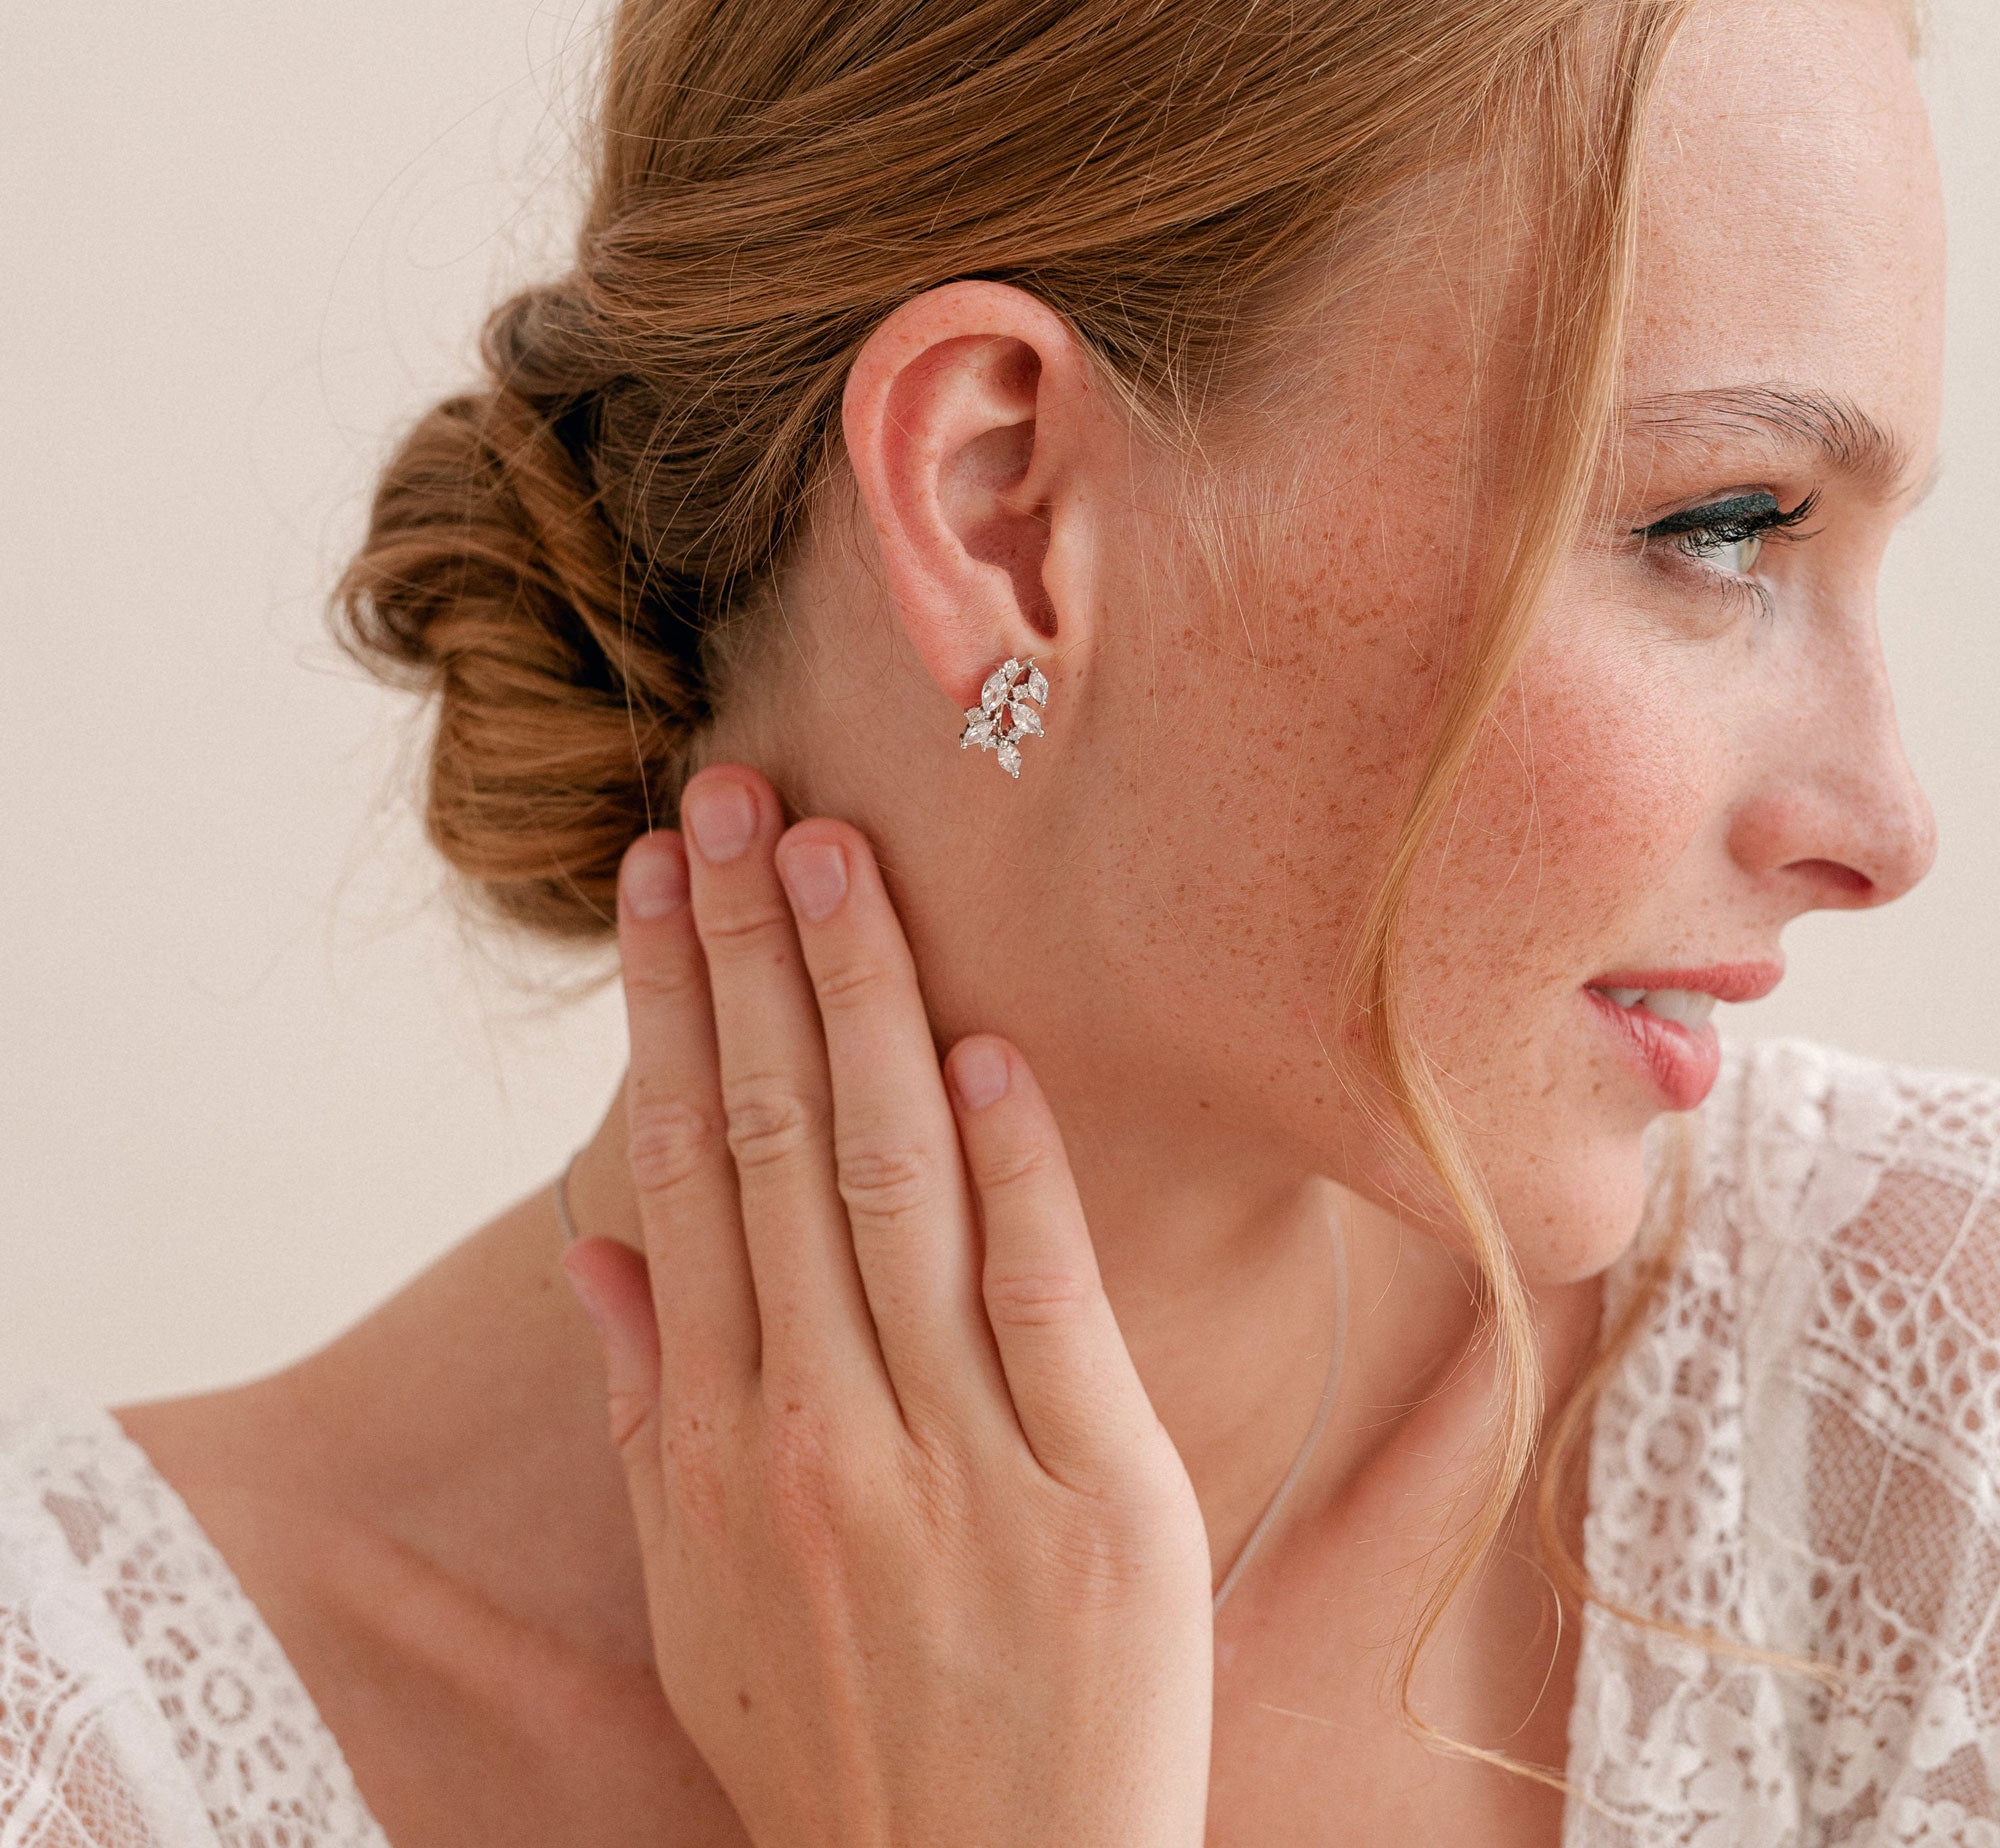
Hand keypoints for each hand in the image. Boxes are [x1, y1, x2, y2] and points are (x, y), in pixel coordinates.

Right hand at [562, 763, 1213, 1847]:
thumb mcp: (695, 1597)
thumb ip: (644, 1408)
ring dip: (861, 1005)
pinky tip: (981, 1044)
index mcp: (709, 1448)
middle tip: (736, 800)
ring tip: (833, 860)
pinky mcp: (1100, 1492)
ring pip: (891, 1182)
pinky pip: (1041, 1293)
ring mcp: (961, 1457)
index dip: (668, 1013)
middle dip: (751, 953)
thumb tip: (596, 1248)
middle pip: (774, 1142)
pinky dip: (1011, 1161)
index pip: (677, 1174)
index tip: (657, 882)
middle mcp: (816, 1431)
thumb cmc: (838, 1747)